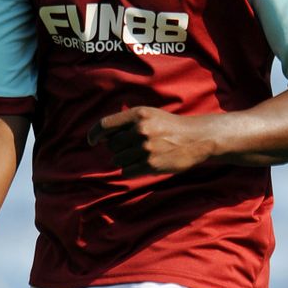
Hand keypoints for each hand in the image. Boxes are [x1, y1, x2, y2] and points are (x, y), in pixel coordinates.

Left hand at [87, 106, 214, 175]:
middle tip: (133, 148)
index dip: (94, 134)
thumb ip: (127, 122)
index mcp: (138, 115)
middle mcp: (140, 130)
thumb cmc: (170, 126)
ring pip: (118, 160)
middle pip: (112, 146)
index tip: (91, 141)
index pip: (105, 125)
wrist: (196, 138)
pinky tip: (143, 165)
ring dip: (125, 160)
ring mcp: (146, 148)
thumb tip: (103, 137)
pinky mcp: (151, 164)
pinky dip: (131, 170)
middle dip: (118, 149)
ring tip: (141, 155)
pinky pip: (127, 171)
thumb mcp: (149, 115)